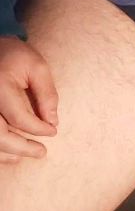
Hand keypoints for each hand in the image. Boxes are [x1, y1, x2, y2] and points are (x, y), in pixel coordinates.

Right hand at [0, 37, 58, 163]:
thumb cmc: (16, 56)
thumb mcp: (37, 67)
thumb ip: (47, 93)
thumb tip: (52, 121)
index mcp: (0, 87)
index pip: (19, 118)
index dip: (38, 129)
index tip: (53, 131)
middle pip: (0, 135)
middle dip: (22, 148)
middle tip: (42, 152)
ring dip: (8, 152)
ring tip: (29, 154)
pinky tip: (12, 153)